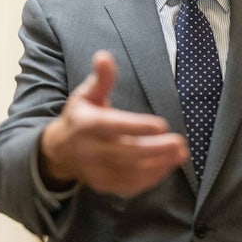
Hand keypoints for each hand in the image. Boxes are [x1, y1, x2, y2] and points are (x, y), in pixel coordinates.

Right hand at [38, 50, 188, 196]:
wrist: (60, 152)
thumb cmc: (80, 117)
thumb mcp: (86, 94)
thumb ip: (101, 78)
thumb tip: (104, 56)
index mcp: (86, 125)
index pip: (112, 126)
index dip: (136, 126)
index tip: (161, 124)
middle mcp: (90, 151)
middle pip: (126, 153)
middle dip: (155, 149)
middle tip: (179, 142)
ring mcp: (97, 171)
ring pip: (131, 172)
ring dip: (159, 164)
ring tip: (181, 153)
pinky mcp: (105, 185)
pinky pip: (130, 186)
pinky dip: (151, 178)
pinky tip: (168, 166)